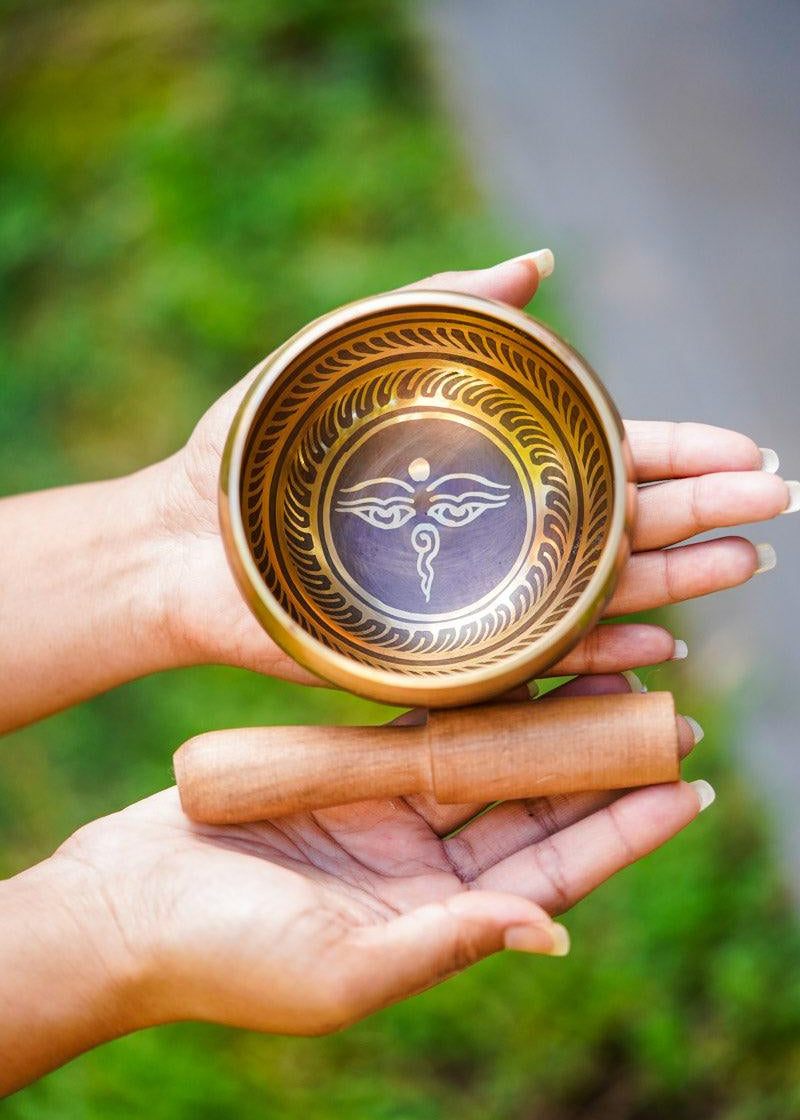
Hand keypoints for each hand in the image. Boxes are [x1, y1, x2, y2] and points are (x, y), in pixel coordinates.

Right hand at [0, 675, 709, 1092]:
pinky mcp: (345, 774)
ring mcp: (388, 820)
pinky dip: (475, 704)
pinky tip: (519, 669)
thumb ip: (444, 944)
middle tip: (665, 715)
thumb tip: (549, 934)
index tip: (685, 789)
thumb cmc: (220, 956)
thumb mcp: (338, 969)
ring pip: (490, 762)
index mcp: (435, 924)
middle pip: (535, 810)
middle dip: (600, 766)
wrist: (122, 905)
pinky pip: (428, 731)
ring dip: (547, 724)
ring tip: (610, 673)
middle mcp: (424, 871)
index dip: (624, 833)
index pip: (555, 874)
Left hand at [160, 253, 795, 682]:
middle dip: (705, 513)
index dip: (682, 453)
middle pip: (623, 525)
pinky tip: (656, 649)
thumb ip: (445, 304)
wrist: (184, 537)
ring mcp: (477, 597)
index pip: (607, 458)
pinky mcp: (443, 653)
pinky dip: (599, 656)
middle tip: (774, 505)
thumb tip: (541, 264)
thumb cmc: (258, 446)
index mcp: (491, 468)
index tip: (748, 451)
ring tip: (741, 565)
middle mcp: (499, 534)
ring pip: (598, 594)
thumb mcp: (353, 349)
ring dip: (676, 582)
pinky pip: (536, 661)